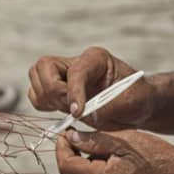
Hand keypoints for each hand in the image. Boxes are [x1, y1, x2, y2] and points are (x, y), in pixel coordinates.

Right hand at [29, 46, 157, 129]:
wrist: (136, 106)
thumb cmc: (137, 99)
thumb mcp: (132, 102)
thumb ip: (107, 106)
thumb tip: (81, 114)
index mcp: (96, 59)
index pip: (75, 72)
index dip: (73, 92)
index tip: (78, 113)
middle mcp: (75, 63)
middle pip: (44, 66)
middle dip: (53, 91)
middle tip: (72, 109)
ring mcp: (63, 75)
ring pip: (36, 78)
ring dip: (46, 98)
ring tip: (69, 111)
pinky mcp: (57, 90)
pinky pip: (36, 95)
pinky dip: (42, 105)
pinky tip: (62, 112)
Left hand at [55, 129, 173, 173]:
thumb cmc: (158, 156)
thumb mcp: (125, 140)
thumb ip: (95, 140)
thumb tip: (71, 138)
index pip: (66, 166)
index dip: (62, 148)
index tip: (66, 134)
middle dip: (71, 158)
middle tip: (81, 140)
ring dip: (84, 170)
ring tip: (99, 152)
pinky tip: (112, 165)